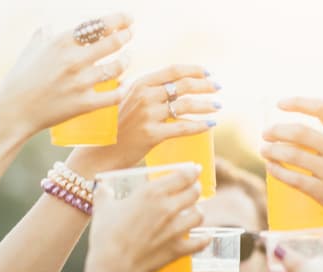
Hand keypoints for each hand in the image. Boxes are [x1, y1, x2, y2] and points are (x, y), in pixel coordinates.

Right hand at [0, 13, 132, 139]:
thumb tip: (49, 26)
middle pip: (113, 42)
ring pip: (117, 67)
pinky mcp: (85, 104)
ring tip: (129, 56)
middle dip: (127, 35)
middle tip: (131, 33)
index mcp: (61, 42)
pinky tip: (124, 84)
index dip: (118, 19)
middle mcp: (73, 60)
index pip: (98, 25)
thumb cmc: (20, 79)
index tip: (127, 18)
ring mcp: (80, 83)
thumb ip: (43, 35)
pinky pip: (114, 95)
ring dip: (127, 59)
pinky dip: (123, 88)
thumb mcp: (30, 50)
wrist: (14, 111)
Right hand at [69, 64, 219, 174]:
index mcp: (139, 83)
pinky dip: (200, 125)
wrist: (104, 151)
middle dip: (205, 85)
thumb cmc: (119, 127)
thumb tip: (178, 85)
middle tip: (218, 88)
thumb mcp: (130, 100)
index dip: (194, 70)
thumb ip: (149, 91)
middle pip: (183, 85)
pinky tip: (210, 124)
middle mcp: (144, 96)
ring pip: (186, 105)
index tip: (208, 72)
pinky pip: (183, 127)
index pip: (173, 70)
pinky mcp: (152, 134)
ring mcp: (148, 115)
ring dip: (206, 104)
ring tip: (217, 106)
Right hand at [87, 164, 209, 271]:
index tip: (195, 170)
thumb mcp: (102, 208)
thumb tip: (102, 186)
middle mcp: (168, 208)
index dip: (192, 171)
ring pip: (199, 215)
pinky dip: (203, 239)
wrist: (114, 265)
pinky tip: (204, 237)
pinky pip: (200, 242)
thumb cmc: (107, 235)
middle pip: (194, 192)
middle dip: (195, 189)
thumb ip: (104, 193)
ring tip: (194, 212)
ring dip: (198, 212)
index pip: (182, 176)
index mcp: (152, 193)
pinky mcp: (177, 249)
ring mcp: (176, 229)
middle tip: (193, 189)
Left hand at [261, 98, 322, 220]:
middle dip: (276, 130)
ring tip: (265, 150)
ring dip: (272, 151)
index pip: (321, 108)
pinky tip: (272, 169)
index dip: (297, 102)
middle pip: (298, 132)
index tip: (280, 104)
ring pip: (291, 156)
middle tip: (267, 133)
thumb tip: (311, 134)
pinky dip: (278, 172)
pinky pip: (294, 180)